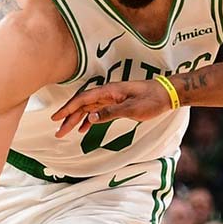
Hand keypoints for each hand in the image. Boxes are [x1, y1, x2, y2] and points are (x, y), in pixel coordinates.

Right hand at [51, 80, 172, 138]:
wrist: (166, 94)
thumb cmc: (151, 100)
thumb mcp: (131, 109)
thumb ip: (110, 113)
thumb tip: (90, 118)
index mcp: (109, 91)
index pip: (83, 99)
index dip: (68, 108)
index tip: (56, 118)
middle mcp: (107, 93)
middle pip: (82, 105)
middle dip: (69, 118)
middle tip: (58, 132)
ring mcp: (111, 98)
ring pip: (88, 109)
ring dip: (76, 120)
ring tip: (66, 132)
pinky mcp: (116, 103)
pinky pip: (97, 111)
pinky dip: (89, 119)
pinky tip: (83, 129)